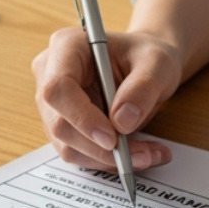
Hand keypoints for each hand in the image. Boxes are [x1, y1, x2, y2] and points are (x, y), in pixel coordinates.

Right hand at [32, 27, 178, 171]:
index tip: (112, 138)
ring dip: (108, 159)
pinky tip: (138, 154)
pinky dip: (108, 160)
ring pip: (68, 145)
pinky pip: (78, 153)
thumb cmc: (146, 56)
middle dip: (100, 147)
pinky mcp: (63, 126)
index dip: (81, 117)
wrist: (144, 66)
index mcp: (66, 47)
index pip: (57, 88)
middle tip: (143, 155)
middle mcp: (50, 74)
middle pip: (59, 123)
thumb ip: (143, 87)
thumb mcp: (158, 63)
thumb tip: (122, 122)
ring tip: (149, 155)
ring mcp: (53, 105)